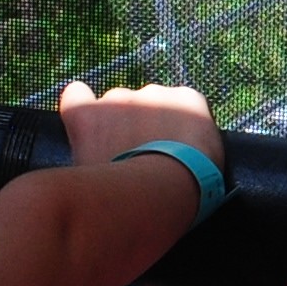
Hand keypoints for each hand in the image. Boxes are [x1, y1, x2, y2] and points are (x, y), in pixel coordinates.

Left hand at [54, 79, 218, 176]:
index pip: (175, 108)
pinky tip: (80, 128)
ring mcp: (120, 99)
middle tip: (135, 164)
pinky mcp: (88, 112)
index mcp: (189, 101)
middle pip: (140, 107)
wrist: (157, 194)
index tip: (163, 151)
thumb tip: (179, 153)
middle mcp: (155, 91)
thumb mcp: (210, 160)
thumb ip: (192, 143)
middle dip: (135, 130)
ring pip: (110, 109)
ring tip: (110, 164)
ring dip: (109, 130)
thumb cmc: (189, 189)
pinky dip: (77, 111)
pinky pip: (76, 98)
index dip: (166, 131)